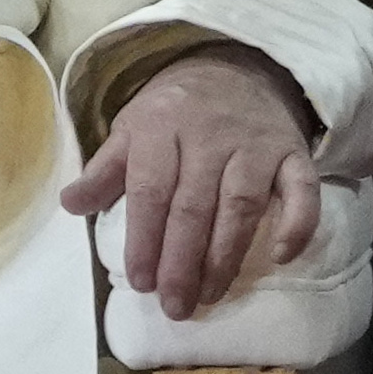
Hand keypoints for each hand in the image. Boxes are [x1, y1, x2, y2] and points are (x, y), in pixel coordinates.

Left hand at [63, 46, 324, 316]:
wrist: (238, 67)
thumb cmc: (175, 111)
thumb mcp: (131, 128)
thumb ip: (104, 170)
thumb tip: (69, 205)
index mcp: (161, 127)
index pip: (151, 190)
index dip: (144, 240)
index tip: (140, 282)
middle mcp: (209, 135)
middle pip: (194, 206)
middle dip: (182, 261)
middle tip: (175, 306)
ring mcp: (255, 144)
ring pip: (242, 205)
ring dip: (226, 256)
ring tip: (211, 295)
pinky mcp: (293, 152)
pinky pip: (302, 188)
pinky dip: (298, 223)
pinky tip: (283, 256)